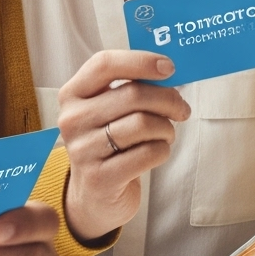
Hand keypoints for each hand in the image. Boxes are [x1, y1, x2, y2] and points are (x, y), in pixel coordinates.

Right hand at [56, 49, 189, 241]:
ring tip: (166, 134)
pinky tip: (156, 152)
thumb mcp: (110, 110)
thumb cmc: (110, 141)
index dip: (141, 61)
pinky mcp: (100, 178)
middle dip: (168, 99)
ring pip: (143, 124)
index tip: (169, 68)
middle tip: (182, 109)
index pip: (104, 64)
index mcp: (73, 94)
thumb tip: (169, 71)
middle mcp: (72, 120)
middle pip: (133, 94)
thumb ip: (132, 87)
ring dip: (166, 128)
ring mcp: (83, 150)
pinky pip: (148, 153)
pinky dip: (163, 150)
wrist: (95, 194)